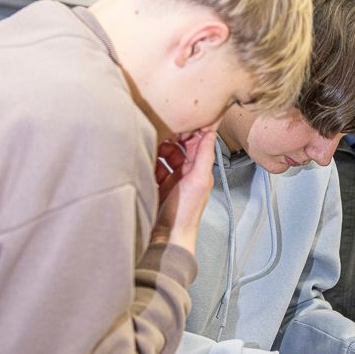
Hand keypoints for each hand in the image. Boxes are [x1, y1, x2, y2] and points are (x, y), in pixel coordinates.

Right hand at [152, 129, 216, 253]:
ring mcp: (171, 178)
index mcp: (199, 169)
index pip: (196, 142)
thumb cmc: (184, 213)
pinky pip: (153, 166)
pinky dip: (148, 160)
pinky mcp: (157, 184)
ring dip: (157, 147)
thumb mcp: (197, 180)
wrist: (166, 236)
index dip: (190, 129)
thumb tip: (211, 132)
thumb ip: (204, 156)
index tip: (180, 117)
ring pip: (164, 154)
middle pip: (178, 146)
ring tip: (149, 143)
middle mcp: (186, 172)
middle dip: (169, 137)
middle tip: (159, 129)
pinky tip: (143, 158)